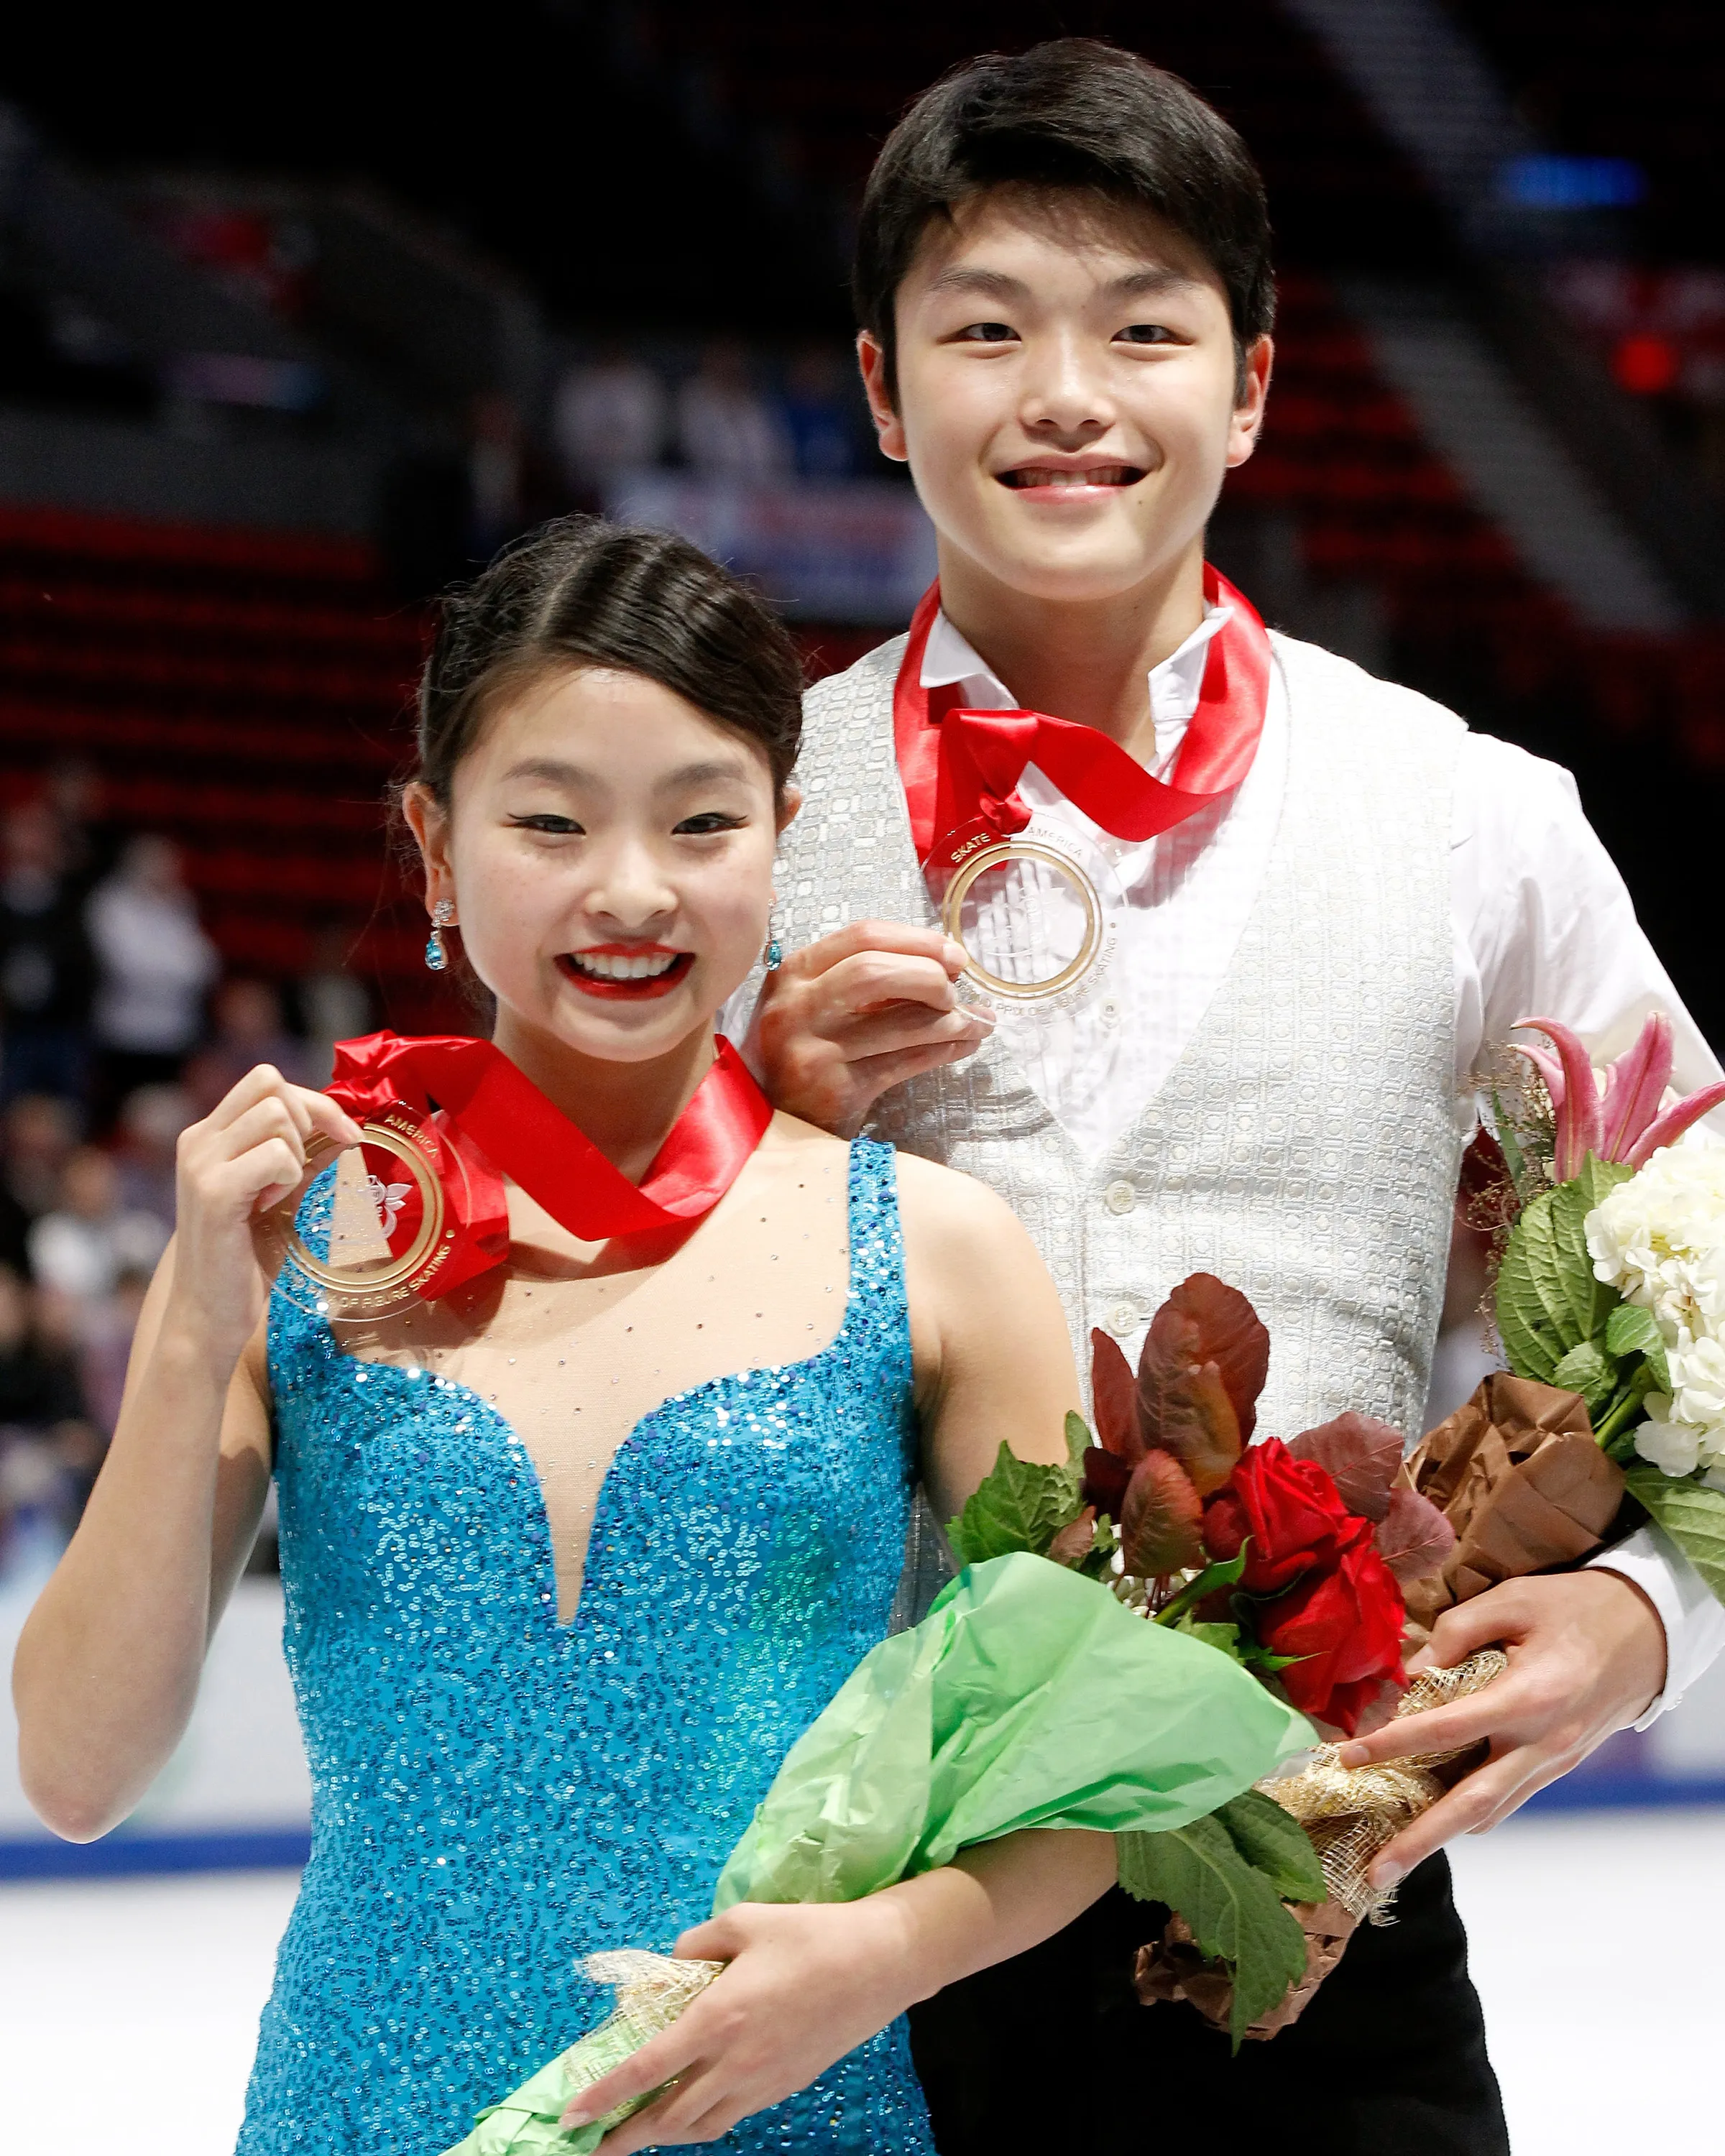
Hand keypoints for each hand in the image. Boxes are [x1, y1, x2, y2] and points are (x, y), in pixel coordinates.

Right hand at [167, 1064, 361, 1370]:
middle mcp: (198, 1141)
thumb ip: (296, 1158)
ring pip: (275, 1114)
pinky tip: (270, 1206)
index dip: (314, 1101)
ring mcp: (201, 1164)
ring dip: (296, 1150)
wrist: (208, 1313)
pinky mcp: (214, 1194)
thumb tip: (348, 1128)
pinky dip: (288, 1175)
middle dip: (309, 1117)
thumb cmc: (246, 1256)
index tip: (345, 1136)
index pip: (265, 1081)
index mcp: (208, 1136)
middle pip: (269, 1083)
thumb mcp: (273, 1195)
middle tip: (308, 1167)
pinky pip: (276, 1155)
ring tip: (280, 1191)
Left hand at [567, 1899, 920, 2150]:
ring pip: (700, 2125)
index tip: (574, 2113)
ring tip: (636, 2133)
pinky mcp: (786, 2086)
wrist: (881, 1963)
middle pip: (668, 2116)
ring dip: (663, 2134)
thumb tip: (669, 1968)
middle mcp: (736, 2061)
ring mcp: (763, 2081)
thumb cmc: (811, 1934)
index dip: (606, 2095)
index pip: (647, 2068)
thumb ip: (697, 1944)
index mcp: (719, 2017)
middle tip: (592, 2145)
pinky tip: (693, 2110)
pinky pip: (731, 2115)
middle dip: (625, 2134)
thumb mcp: (745, 1922)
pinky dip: (701, 2121)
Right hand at [753, 922, 992, 1136]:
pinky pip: (904, 1063)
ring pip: (899, 1023)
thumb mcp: (819, 1003)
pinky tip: (964, 1046)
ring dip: (952, 1021)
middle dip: (930, 977)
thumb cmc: (807, 1050)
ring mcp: (813, 1049)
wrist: (777, 1123)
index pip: (863, 936)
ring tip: (979, 1023)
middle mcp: (797, 1007)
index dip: (918, 941)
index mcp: (794, 973)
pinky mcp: (836, 1089)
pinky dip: (943, 1051)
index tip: (953, 956)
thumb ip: (866, 979)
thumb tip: (945, 965)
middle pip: (875, 971)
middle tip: (957, 992)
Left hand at [1335, 1569, 1666, 1887]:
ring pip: (1492, 1811)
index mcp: (1529, 1698)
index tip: (1346, 1756)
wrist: (1648, 1631)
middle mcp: (1543, 1742)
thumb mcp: (1513, 1600)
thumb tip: (1411, 1672)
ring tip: (1394, 1855)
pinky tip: (1437, 1811)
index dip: (1392, 1744)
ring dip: (1443, 1835)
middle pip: (1473, 1804)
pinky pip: (1510, 1798)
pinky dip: (1472, 1812)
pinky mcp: (1559, 1766)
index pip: (1446, 1730)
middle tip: (1376, 1872)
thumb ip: (1457, 1631)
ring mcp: (1554, 1762)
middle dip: (1421, 1840)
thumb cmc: (1576, 1607)